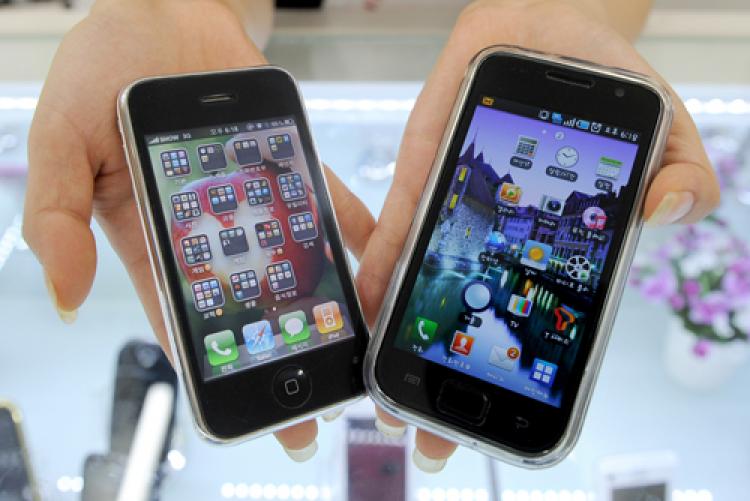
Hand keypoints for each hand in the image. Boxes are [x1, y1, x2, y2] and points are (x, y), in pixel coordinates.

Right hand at [22, 0, 373, 460]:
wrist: (163, 9)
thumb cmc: (104, 67)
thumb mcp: (60, 140)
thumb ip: (56, 215)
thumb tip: (62, 296)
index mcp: (150, 236)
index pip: (181, 314)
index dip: (209, 364)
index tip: (241, 408)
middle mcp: (207, 229)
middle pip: (247, 303)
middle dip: (277, 351)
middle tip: (314, 405)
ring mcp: (251, 199)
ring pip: (290, 262)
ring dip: (322, 305)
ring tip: (356, 350)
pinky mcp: (286, 164)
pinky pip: (322, 203)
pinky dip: (349, 233)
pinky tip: (376, 267)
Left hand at [357, 0, 719, 471]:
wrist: (540, 30)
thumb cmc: (595, 81)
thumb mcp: (657, 124)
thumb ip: (676, 167)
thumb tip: (668, 209)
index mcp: (552, 246)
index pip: (534, 322)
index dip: (517, 373)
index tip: (500, 419)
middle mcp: (499, 243)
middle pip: (468, 321)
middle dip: (446, 377)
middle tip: (424, 436)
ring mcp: (455, 215)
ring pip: (424, 287)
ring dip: (403, 337)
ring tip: (384, 388)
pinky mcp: (419, 181)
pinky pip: (395, 230)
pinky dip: (380, 266)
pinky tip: (370, 303)